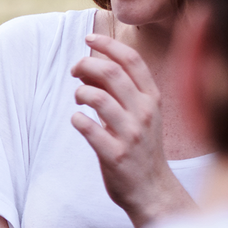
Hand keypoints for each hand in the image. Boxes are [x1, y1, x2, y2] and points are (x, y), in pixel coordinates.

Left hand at [70, 33, 195, 227]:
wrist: (152, 188)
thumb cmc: (141, 145)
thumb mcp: (142, 113)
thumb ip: (121, 89)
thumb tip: (90, 65)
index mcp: (152, 98)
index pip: (132, 60)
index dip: (108, 45)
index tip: (88, 39)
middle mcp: (145, 113)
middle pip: (111, 73)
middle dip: (86, 65)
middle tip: (75, 72)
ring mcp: (131, 134)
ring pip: (98, 98)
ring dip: (80, 92)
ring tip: (79, 100)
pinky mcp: (116, 154)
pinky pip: (88, 128)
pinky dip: (77, 120)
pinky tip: (79, 121)